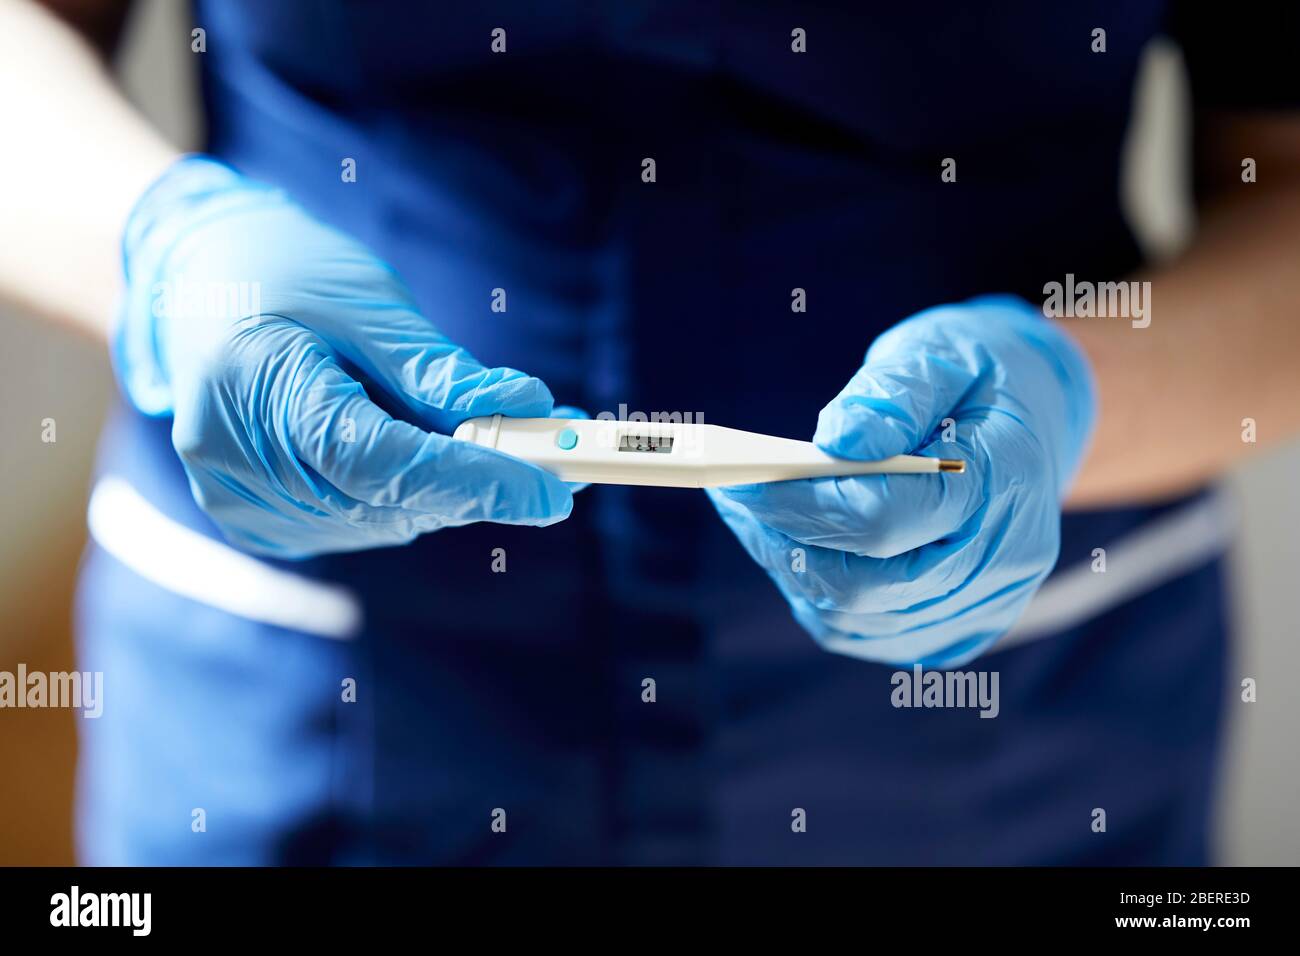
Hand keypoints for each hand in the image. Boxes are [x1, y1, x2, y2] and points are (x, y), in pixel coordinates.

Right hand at [114, 156, 573, 557]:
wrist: (191, 282)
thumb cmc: (278, 272)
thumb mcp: (364, 301)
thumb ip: (437, 371)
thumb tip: (525, 409)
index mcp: (255, 394)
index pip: (381, 462)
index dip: (473, 481)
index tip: (552, 490)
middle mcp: (237, 468)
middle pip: (389, 499)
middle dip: (484, 479)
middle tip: (561, 450)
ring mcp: (243, 504)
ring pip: (384, 518)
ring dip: (451, 485)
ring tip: (492, 432)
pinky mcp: (259, 521)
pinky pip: (362, 520)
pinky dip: (409, 491)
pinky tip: (417, 447)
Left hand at [708, 296, 1095, 666]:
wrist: (1035, 421)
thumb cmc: (977, 379)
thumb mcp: (942, 353)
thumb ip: (893, 393)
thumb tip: (836, 442)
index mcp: (1006, 484)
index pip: (885, 518)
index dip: (803, 503)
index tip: (743, 480)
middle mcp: (1004, 562)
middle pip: (868, 583)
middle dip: (786, 541)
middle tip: (734, 497)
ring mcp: (985, 607)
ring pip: (857, 617)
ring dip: (792, 569)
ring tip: (753, 515)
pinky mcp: (957, 630)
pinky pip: (865, 631)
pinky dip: (817, 595)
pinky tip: (794, 546)